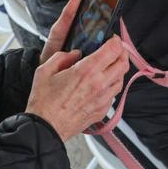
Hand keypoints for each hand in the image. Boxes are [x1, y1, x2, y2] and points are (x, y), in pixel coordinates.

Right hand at [27, 0, 129, 140]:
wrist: (45, 129)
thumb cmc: (44, 103)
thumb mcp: (45, 71)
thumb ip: (62, 57)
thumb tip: (73, 54)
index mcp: (87, 71)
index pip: (113, 50)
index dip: (115, 41)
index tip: (111, 39)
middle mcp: (99, 84)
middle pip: (123, 63)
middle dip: (121, 53)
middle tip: (114, 49)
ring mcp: (103, 99)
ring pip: (121, 79)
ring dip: (118, 70)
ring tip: (109, 66)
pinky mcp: (102, 111)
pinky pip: (114, 94)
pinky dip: (112, 85)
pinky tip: (102, 84)